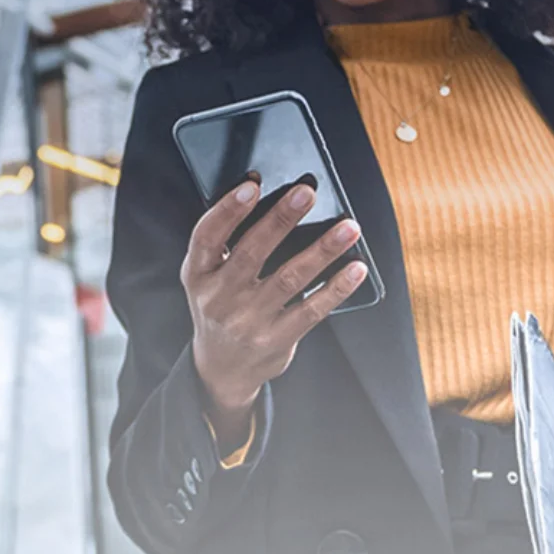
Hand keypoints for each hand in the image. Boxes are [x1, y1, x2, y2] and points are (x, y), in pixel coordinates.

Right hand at [182, 179, 366, 445]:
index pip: (207, 237)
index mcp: (198, 275)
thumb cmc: (219, 305)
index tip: (252, 184)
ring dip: (322, 250)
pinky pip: (311, 311)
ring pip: (289, 279)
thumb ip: (223, 243)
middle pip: (252, 253)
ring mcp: (248, 321)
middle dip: (281, 219)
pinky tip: (355, 268)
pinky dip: (336, 288)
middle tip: (307, 192)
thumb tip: (262, 190)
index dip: (228, 209)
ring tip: (349, 227)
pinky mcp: (276, 339)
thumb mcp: (205, 276)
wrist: (221, 368)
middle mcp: (219, 298)